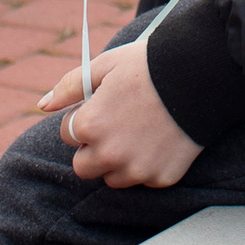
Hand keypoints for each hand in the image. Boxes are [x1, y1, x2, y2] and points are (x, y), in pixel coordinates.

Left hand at [53, 41, 201, 187]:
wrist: (202, 74)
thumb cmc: (149, 65)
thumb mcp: (105, 66)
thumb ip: (69, 87)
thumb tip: (42, 105)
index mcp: (90, 125)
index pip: (68, 135)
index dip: (85, 118)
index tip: (105, 106)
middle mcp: (109, 154)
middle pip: (84, 166)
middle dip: (94, 149)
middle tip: (118, 125)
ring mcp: (137, 169)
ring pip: (113, 178)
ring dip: (119, 161)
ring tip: (141, 131)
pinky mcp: (161, 178)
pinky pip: (144, 180)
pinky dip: (149, 165)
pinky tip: (161, 140)